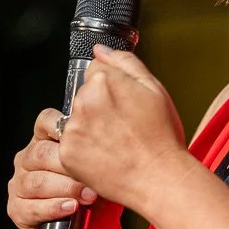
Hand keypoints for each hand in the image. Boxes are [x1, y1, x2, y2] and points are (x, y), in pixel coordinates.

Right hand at [6, 108, 98, 228]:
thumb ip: (96, 153)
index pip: (45, 122)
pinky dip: (53, 208)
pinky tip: (70, 208)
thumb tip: (111, 140)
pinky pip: (31, 207)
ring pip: (37, 181)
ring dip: (65, 188)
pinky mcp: (16, 209)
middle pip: (40, 153)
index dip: (59, 125)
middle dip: (68, 166)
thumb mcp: (98, 169)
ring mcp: (19, 184)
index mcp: (44, 142)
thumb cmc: (95, 194)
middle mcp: (27, 160)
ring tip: (87, 197)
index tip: (78, 134)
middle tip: (92, 177)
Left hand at [58, 44, 188, 210]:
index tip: (124, 105)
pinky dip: (83, 149)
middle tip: (122, 127)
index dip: (113, 89)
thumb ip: (124, 62)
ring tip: (114, 143)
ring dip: (88, 127)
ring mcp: (72, 129)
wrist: (159, 178)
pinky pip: (70, 144)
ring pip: (75, 119)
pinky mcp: (67, 153)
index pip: (96, 72)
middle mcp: (83, 102)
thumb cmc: (161, 136)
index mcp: (103, 81)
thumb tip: (100, 50)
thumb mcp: (154, 88)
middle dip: (99, 107)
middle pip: (84, 95)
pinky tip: (104, 155)